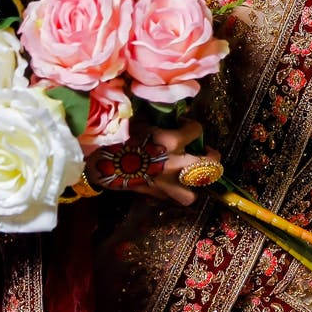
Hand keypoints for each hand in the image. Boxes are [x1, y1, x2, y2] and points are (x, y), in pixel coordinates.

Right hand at [85, 119, 221, 206]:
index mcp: (172, 141)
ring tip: (191, 176)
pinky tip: (169, 184)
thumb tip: (165, 113)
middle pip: (210, 164)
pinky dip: (174, 192)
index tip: (184, 123)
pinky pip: (172, 198)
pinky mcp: (156, 195)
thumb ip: (157, 120)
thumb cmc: (118, 137)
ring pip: (194, 191)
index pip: (196, 130)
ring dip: (195, 184)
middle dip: (211, 156)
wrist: (100, 162)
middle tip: (205, 152)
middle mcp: (176, 164)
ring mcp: (167, 183)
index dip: (192, 125)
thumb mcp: (140, 122)